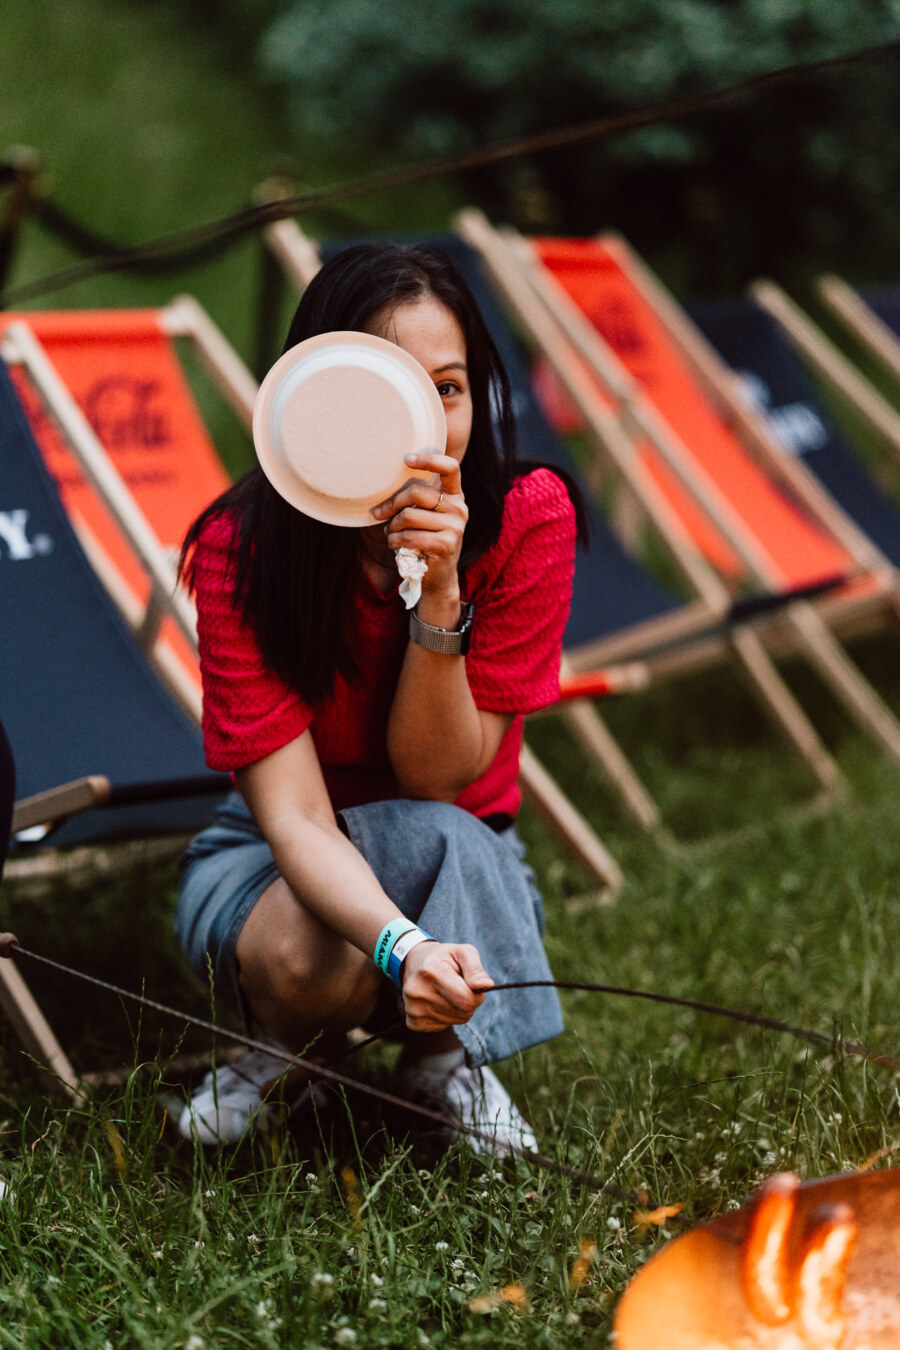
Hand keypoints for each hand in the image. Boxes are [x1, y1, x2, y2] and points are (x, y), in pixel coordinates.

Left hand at [371, 452, 467, 605]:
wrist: (438, 577)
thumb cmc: (424, 541)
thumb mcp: (425, 516)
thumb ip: (415, 499)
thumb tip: (384, 483)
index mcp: (455, 496)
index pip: (450, 468)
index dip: (429, 459)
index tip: (407, 460)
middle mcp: (459, 508)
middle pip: (417, 492)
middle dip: (392, 503)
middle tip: (379, 513)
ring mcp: (455, 527)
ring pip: (408, 515)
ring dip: (391, 526)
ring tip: (390, 533)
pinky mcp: (446, 545)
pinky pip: (408, 536)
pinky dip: (394, 540)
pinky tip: (394, 545)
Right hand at [400, 940, 493, 1032]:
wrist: (414, 963)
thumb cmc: (444, 958)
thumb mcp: (462, 952)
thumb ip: (476, 969)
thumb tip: (485, 985)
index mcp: (431, 971)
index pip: (466, 999)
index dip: (476, 994)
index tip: (472, 985)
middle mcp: (418, 992)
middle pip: (463, 1012)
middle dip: (467, 1001)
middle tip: (457, 987)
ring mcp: (413, 1009)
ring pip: (455, 1021)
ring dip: (457, 1009)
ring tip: (446, 993)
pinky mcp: (414, 1023)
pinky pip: (443, 1027)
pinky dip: (446, 1017)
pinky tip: (436, 1002)